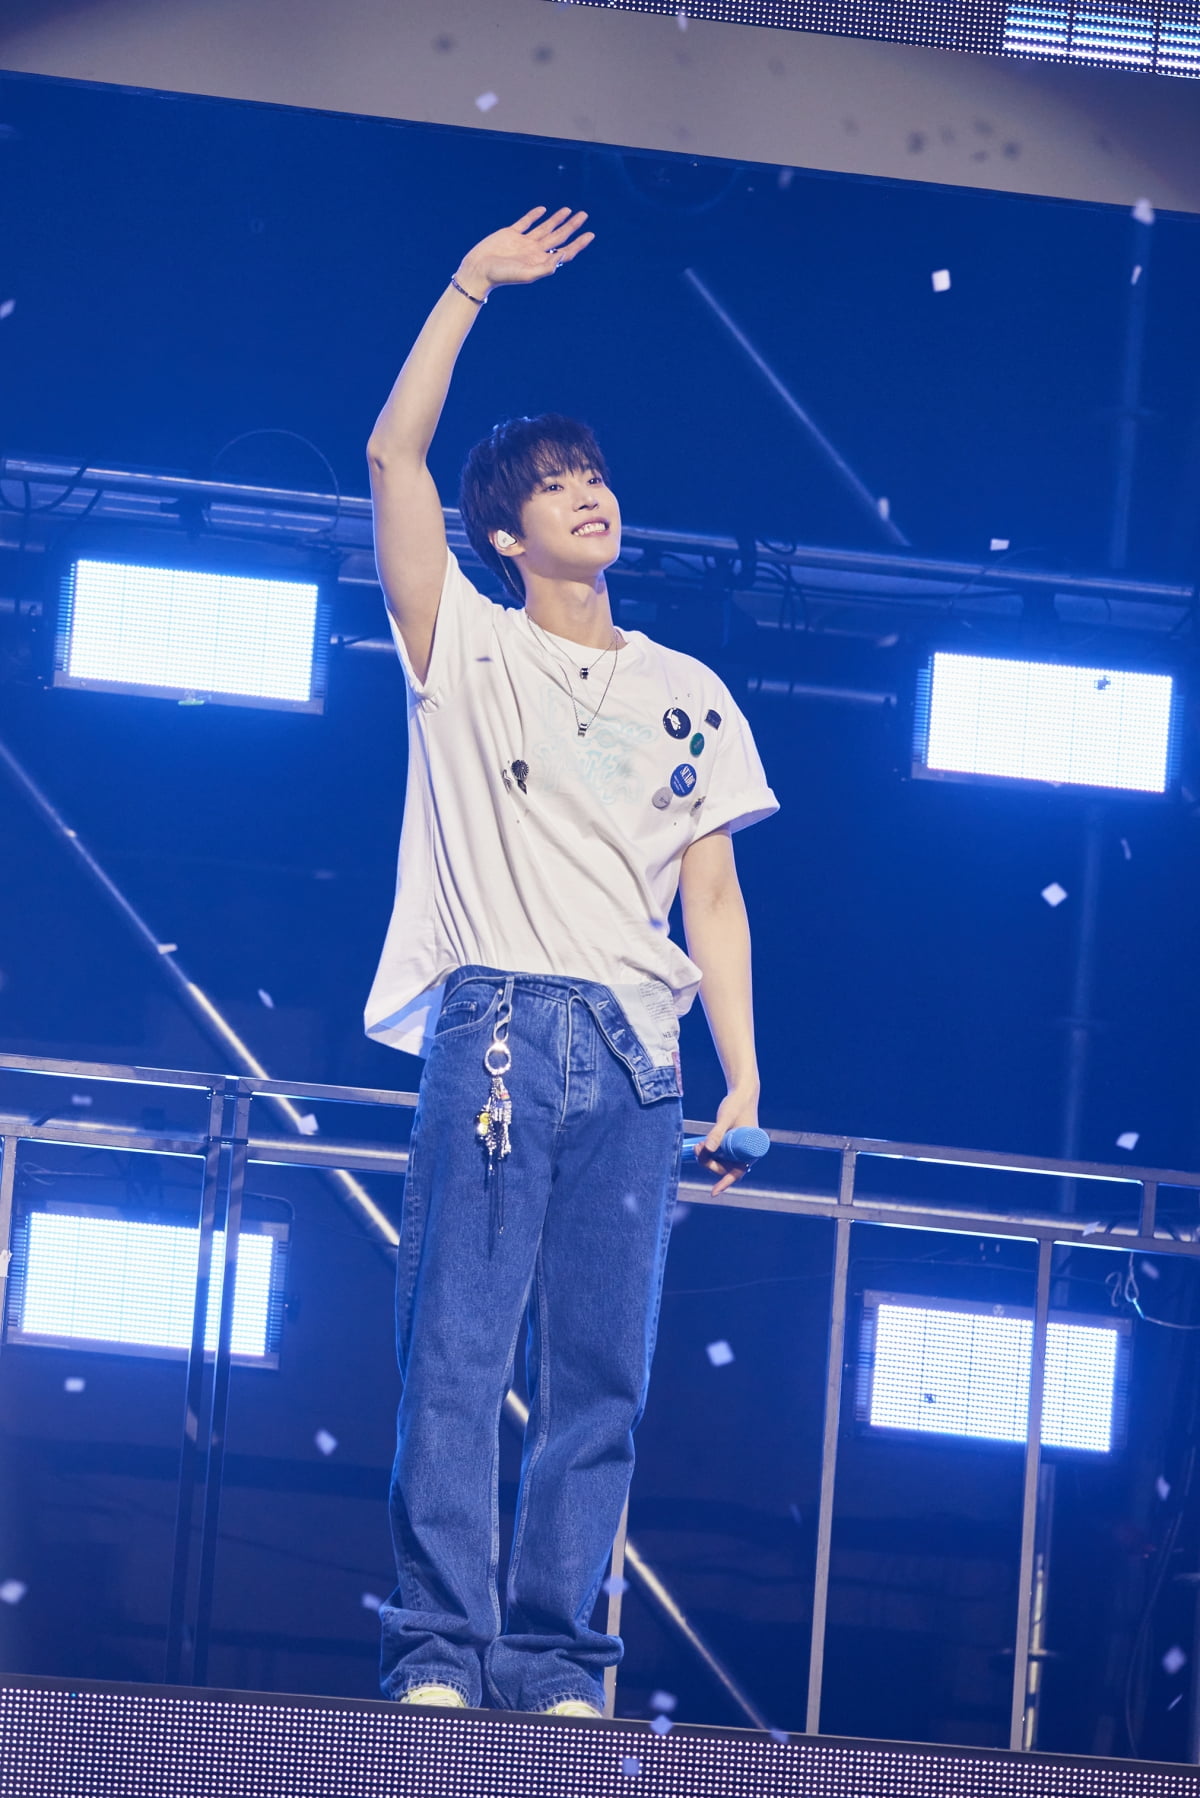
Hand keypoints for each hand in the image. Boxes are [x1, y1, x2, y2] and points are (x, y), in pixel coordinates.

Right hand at [457, 206, 593, 294]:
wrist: (479, 270)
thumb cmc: (502, 276)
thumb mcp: (526, 274)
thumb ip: (545, 267)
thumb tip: (561, 258)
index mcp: (540, 261)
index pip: (564, 251)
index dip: (578, 243)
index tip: (590, 234)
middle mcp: (534, 251)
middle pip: (558, 237)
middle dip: (572, 226)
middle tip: (584, 215)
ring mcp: (523, 242)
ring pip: (545, 228)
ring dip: (557, 219)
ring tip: (569, 210)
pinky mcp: (510, 234)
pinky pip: (526, 222)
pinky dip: (534, 216)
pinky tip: (543, 210)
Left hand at [697, 1085, 760, 1197]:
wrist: (741, 1093)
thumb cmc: (737, 1105)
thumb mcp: (726, 1119)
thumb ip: (717, 1133)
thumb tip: (707, 1149)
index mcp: (750, 1151)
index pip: (737, 1173)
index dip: (724, 1183)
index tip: (713, 1192)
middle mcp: (744, 1153)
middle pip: (724, 1169)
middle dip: (708, 1163)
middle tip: (697, 1148)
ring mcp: (736, 1149)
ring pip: (719, 1162)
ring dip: (706, 1158)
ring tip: (697, 1144)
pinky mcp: (730, 1143)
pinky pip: (718, 1155)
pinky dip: (708, 1153)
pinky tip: (700, 1145)